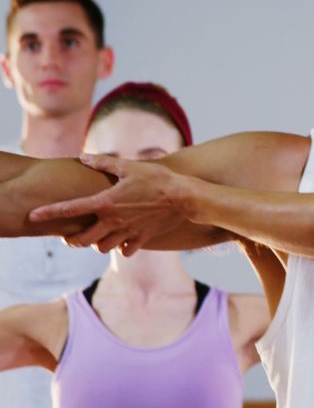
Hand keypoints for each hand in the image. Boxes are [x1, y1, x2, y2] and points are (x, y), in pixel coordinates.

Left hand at [28, 154, 188, 255]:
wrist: (185, 198)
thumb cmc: (158, 179)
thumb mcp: (130, 166)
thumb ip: (104, 163)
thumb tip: (83, 157)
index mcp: (106, 202)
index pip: (70, 209)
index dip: (49, 212)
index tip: (34, 216)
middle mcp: (114, 221)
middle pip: (83, 239)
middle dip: (72, 239)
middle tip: (69, 236)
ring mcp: (128, 232)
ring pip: (102, 247)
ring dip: (96, 243)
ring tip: (97, 236)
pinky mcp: (143, 238)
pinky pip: (125, 250)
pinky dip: (120, 247)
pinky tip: (122, 240)